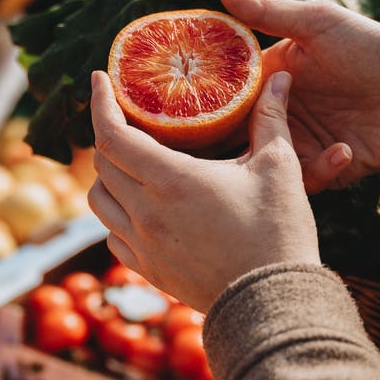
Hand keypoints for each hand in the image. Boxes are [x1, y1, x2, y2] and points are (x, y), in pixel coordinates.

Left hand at [88, 70, 319, 311]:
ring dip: (108, 176)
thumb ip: (271, 118)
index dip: (100, 102)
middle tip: (128, 118)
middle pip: (102, 163)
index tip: (99, 81)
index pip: (112, 134)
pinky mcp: (148, 271)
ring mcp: (142, 245)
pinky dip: (117, 214)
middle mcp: (145, 213)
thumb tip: (281, 76)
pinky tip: (140, 207)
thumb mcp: (278, 168)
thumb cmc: (278, 233)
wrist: (273, 303)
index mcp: (171, 181)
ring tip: (131, 162)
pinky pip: (113, 235)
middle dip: (109, 134)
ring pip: (99, 200)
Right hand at [217, 0, 379, 196]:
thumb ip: (268, 11)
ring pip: (260, 164)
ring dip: (272, 160)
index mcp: (268, 77)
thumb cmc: (376, 51)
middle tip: (228, 146)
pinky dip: (319, 169)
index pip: (220, 92)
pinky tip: (345, 149)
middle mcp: (275, 113)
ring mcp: (296, 144)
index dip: (200, 101)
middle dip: (224, 146)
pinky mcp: (319, 171)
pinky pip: (302, 181)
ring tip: (290, 149)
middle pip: (232, 136)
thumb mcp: (320, 24)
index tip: (185, 108)